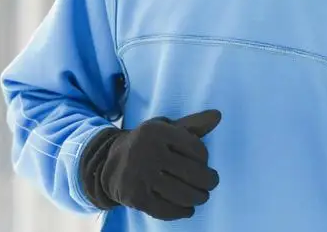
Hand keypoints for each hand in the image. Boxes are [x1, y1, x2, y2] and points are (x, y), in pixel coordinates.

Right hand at [80, 109, 221, 220]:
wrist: (108, 163)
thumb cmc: (147, 144)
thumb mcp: (166, 128)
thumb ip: (193, 124)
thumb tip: (217, 115)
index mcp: (157, 132)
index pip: (196, 148)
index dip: (205, 158)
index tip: (204, 163)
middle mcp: (147, 152)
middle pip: (192, 173)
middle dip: (208, 181)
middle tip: (211, 184)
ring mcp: (140, 176)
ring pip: (182, 193)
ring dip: (198, 198)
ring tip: (201, 197)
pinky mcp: (135, 197)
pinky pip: (166, 210)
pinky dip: (181, 212)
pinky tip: (187, 209)